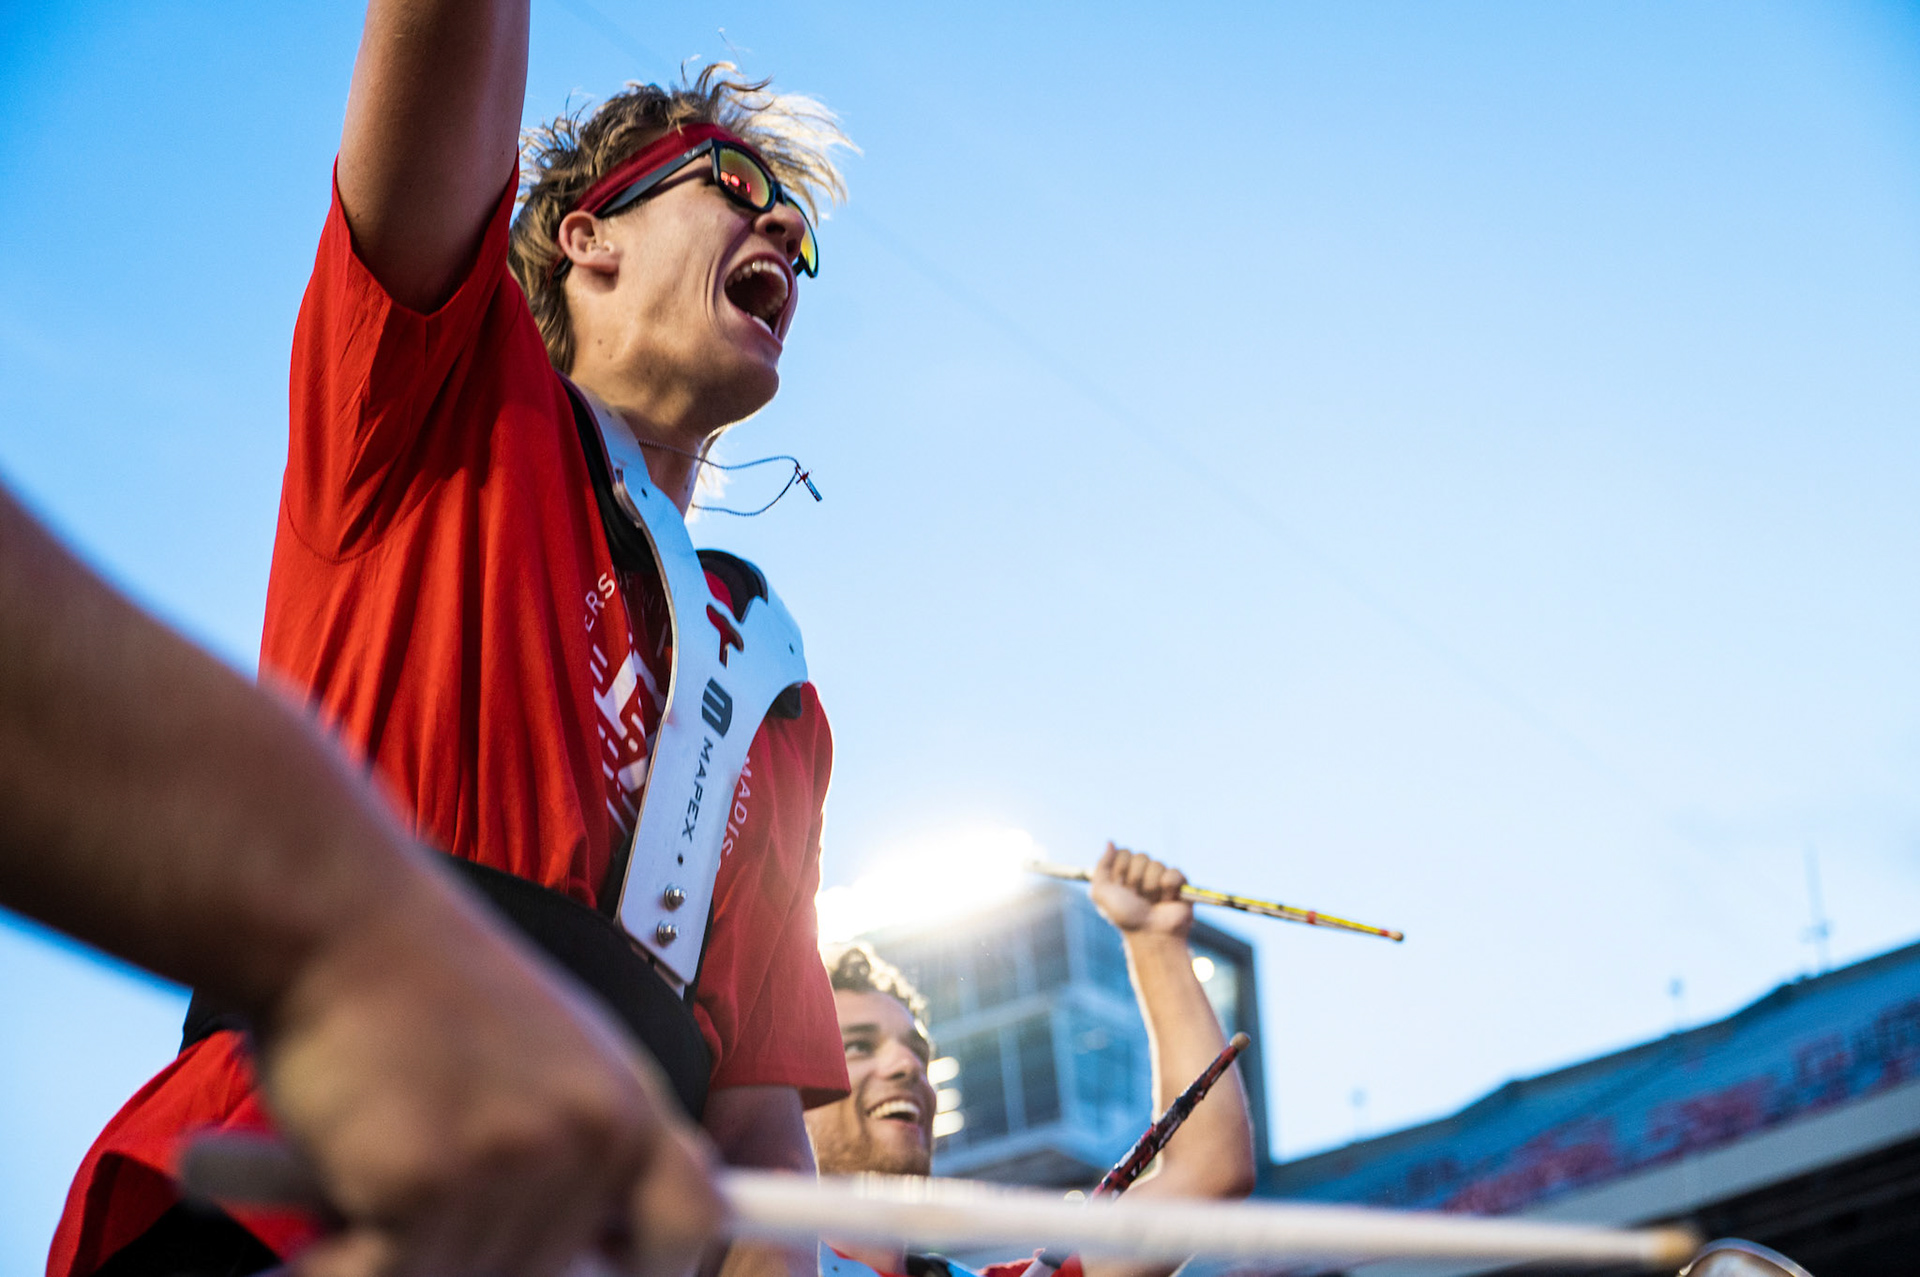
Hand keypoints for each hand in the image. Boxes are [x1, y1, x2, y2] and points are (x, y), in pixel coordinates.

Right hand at [256, 862, 721, 1276]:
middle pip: (550, 1274)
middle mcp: (592, 1134)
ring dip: (402, 1250)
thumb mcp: (552, 1050)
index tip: (598, 1263)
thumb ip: (582, 1138)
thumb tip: (597, 1244)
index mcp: (629, 1101)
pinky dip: (338, 1261)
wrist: (343, 923)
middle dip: (476, 1248)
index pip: (690, 1222)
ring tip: (376, 1163)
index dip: (653, 1262)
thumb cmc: (424, 987)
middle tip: (424, 1180)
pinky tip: (336, 1196)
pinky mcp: (429, 1184)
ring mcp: (517, 1160)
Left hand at [1090, 843, 1192, 938]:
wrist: (1149, 934)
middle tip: (1137, 897)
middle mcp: (1143, 872)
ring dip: (1151, 887)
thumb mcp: (1101, 892)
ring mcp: (1162, 877)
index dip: (1121, 870)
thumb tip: (1110, 842)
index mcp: (1125, 872)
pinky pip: (1174, 872)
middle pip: (1140, 856)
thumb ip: (1101, 865)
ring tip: (1152, 902)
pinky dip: (1169, 887)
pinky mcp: (1180, 883)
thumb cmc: (1124, 916)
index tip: (1120, 888)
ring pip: (1157, 865)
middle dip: (1136, 880)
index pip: (1124, 853)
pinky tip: (1166, 900)